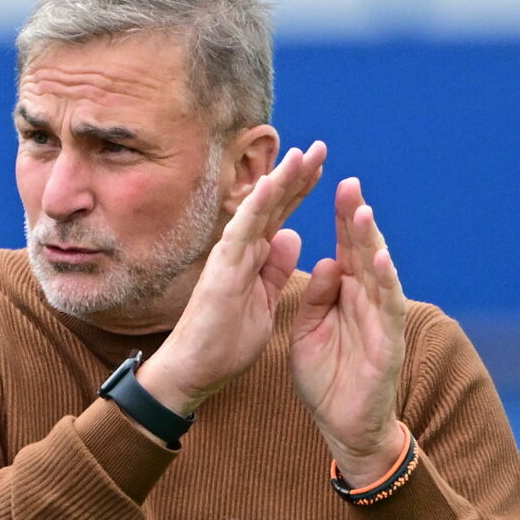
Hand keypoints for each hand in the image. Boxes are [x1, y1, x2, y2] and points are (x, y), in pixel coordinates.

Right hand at [144, 143, 328, 415]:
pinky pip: (241, 231)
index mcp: (254, 258)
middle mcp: (241, 250)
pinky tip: (271, 183)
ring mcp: (229, 256)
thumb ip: (275, 269)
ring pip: (257, 210)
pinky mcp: (221, 269)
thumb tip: (291, 236)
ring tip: (302, 155)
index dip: (301, 191)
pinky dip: (255, 207)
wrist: (196, 371)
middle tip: (320, 148)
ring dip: (279, 181)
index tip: (323, 168)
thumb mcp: (264, 302)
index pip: (281, 216)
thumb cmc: (225, 342)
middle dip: (296, 176)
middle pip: (272, 205)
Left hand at [290, 176, 410, 485]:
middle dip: (356, 219)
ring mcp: (382, 320)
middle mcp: (369, 301)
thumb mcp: (309, 332)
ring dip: (372, 243)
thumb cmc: (328, 379)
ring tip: (362, 213)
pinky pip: (388, 310)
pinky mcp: (389, 344)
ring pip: (379, 274)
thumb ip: (317, 298)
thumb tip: (328, 263)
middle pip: (363, 252)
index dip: (340, 220)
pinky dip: (386, 284)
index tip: (331, 185)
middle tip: (348, 183)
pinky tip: (381, 261)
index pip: (345, 249)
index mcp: (348, 295)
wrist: (344, 426)